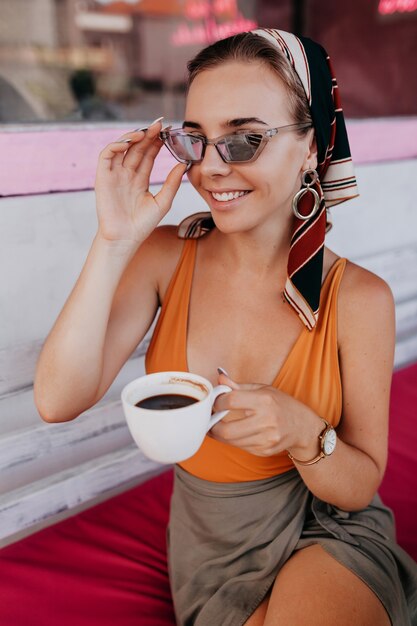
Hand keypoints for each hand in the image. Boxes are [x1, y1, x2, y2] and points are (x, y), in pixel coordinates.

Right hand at [94, 118, 188, 244]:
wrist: (125, 239)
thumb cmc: (142, 225)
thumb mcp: (163, 202)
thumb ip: (172, 183)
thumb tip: (184, 164)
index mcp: (140, 179)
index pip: (149, 154)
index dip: (157, 141)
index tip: (169, 131)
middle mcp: (126, 174)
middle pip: (137, 148)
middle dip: (148, 134)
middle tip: (160, 124)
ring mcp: (114, 174)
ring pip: (122, 147)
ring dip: (133, 136)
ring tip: (147, 131)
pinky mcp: (103, 177)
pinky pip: (106, 155)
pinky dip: (116, 144)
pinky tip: (130, 141)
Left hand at [211, 372, 318, 456]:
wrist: (303, 427)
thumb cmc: (281, 404)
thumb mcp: (263, 389)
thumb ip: (238, 386)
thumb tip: (220, 378)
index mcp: (264, 400)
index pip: (231, 401)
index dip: (217, 402)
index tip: (214, 402)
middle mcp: (266, 421)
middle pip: (227, 430)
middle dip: (212, 426)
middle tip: (209, 420)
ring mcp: (266, 439)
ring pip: (231, 442)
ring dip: (220, 435)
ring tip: (217, 426)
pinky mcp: (265, 451)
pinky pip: (240, 447)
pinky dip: (233, 440)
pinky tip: (235, 433)